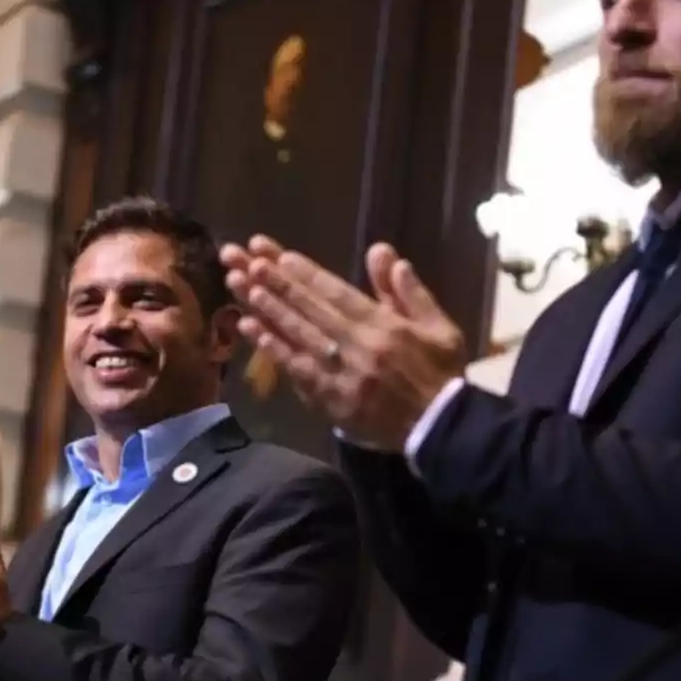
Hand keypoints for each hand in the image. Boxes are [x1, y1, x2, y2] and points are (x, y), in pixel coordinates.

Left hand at [222, 236, 467, 450]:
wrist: (438, 427)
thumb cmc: (438, 373)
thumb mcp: (438, 326)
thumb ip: (409, 290)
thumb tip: (384, 252)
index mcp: (383, 325)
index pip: (338, 293)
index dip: (307, 274)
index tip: (281, 256)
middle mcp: (357, 345)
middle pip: (310, 309)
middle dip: (277, 283)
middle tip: (249, 262)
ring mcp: (340, 373)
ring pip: (297, 334)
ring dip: (268, 309)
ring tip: (242, 286)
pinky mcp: (328, 398)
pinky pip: (294, 368)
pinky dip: (271, 347)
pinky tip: (249, 329)